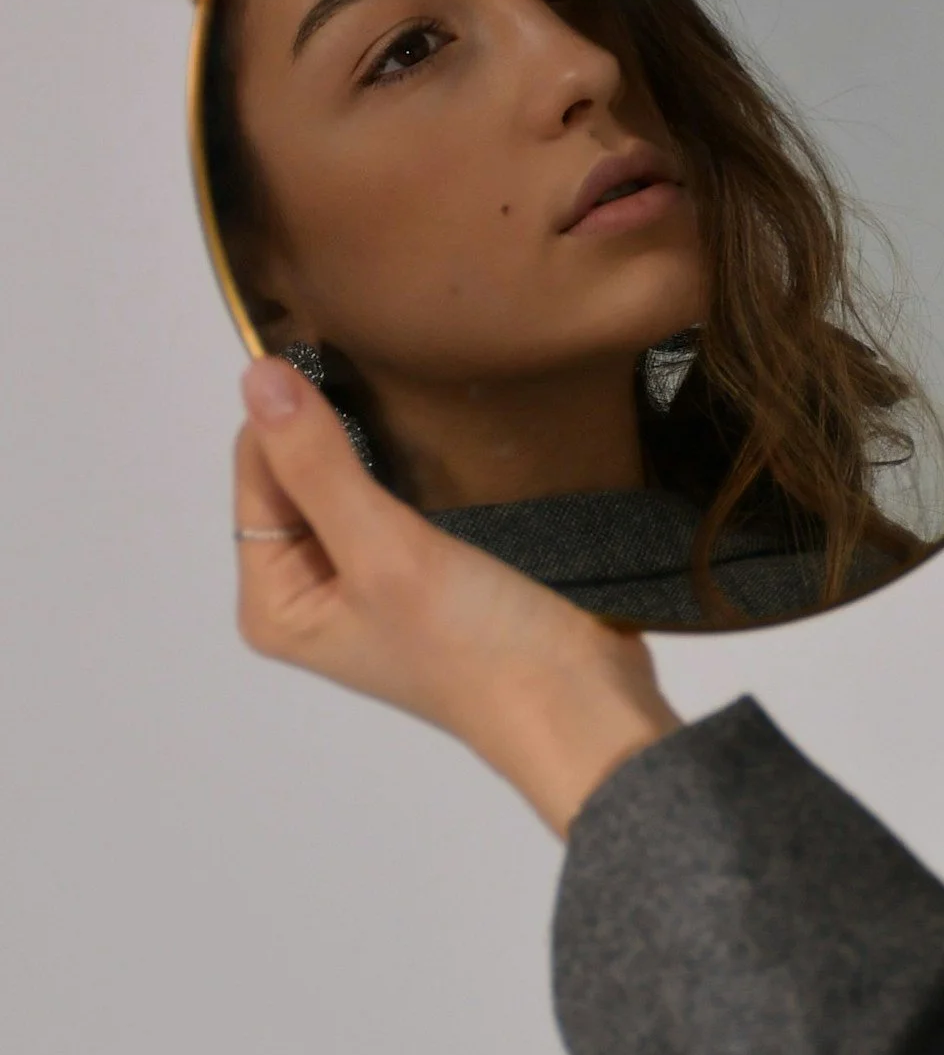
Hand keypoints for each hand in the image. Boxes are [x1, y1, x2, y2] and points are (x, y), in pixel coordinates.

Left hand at [233, 358, 678, 839]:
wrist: (578, 705)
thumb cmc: (471, 642)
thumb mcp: (384, 550)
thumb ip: (318, 464)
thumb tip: (255, 376)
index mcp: (273, 603)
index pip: (256, 476)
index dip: (286, 413)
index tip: (330, 349)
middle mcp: (309, 594)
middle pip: (296, 479)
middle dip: (329, 425)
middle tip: (376, 360)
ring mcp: (368, 585)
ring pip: (348, 482)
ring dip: (372, 439)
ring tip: (407, 385)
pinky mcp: (423, 574)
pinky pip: (394, 498)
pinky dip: (408, 463)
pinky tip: (437, 435)